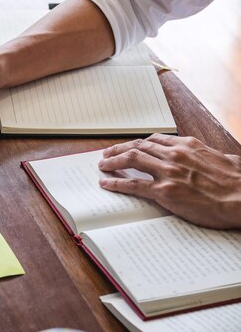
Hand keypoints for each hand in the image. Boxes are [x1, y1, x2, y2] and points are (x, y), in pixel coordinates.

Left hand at [98, 134, 240, 228]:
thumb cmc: (238, 183)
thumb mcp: (227, 159)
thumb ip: (214, 156)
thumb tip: (217, 156)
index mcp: (188, 146)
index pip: (155, 140)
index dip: (138, 143)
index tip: (130, 146)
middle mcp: (175, 155)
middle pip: (138, 147)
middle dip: (119, 149)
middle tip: (107, 153)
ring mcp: (168, 172)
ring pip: (131, 160)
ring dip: (113, 161)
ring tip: (103, 165)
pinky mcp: (165, 191)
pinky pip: (133, 185)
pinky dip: (116, 183)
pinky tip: (106, 184)